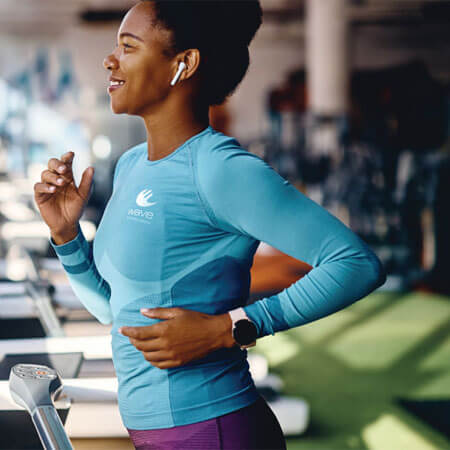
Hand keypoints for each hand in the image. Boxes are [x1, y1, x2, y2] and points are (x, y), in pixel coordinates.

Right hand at [34, 152, 93, 242]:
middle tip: (64, 169)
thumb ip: (87, 182)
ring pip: (45, 174)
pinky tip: (53, 189)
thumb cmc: (76, 208)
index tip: (71, 154)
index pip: (66, 163)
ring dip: (53, 176)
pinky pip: (38, 187)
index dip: (67, 157)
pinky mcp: (40, 195)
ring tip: (61, 183)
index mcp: (67, 176)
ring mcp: (47, 186)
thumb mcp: (84, 195)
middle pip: (52, 164)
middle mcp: (56, 178)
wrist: (68, 224)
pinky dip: (45, 186)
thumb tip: (91, 167)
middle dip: (57, 164)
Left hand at [119, 308, 234, 368]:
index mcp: (164, 330)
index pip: (138, 333)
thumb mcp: (177, 312)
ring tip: (142, 344)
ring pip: (148, 356)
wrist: (214, 334)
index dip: (127, 332)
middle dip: (133, 340)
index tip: (121, 330)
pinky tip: (152, 354)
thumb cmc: (196, 319)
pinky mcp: (177, 362)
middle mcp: (165, 344)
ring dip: (142, 350)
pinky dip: (152, 360)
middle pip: (141, 346)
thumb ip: (158, 313)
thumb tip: (142, 311)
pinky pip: (158, 364)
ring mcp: (171, 355)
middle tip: (132, 335)